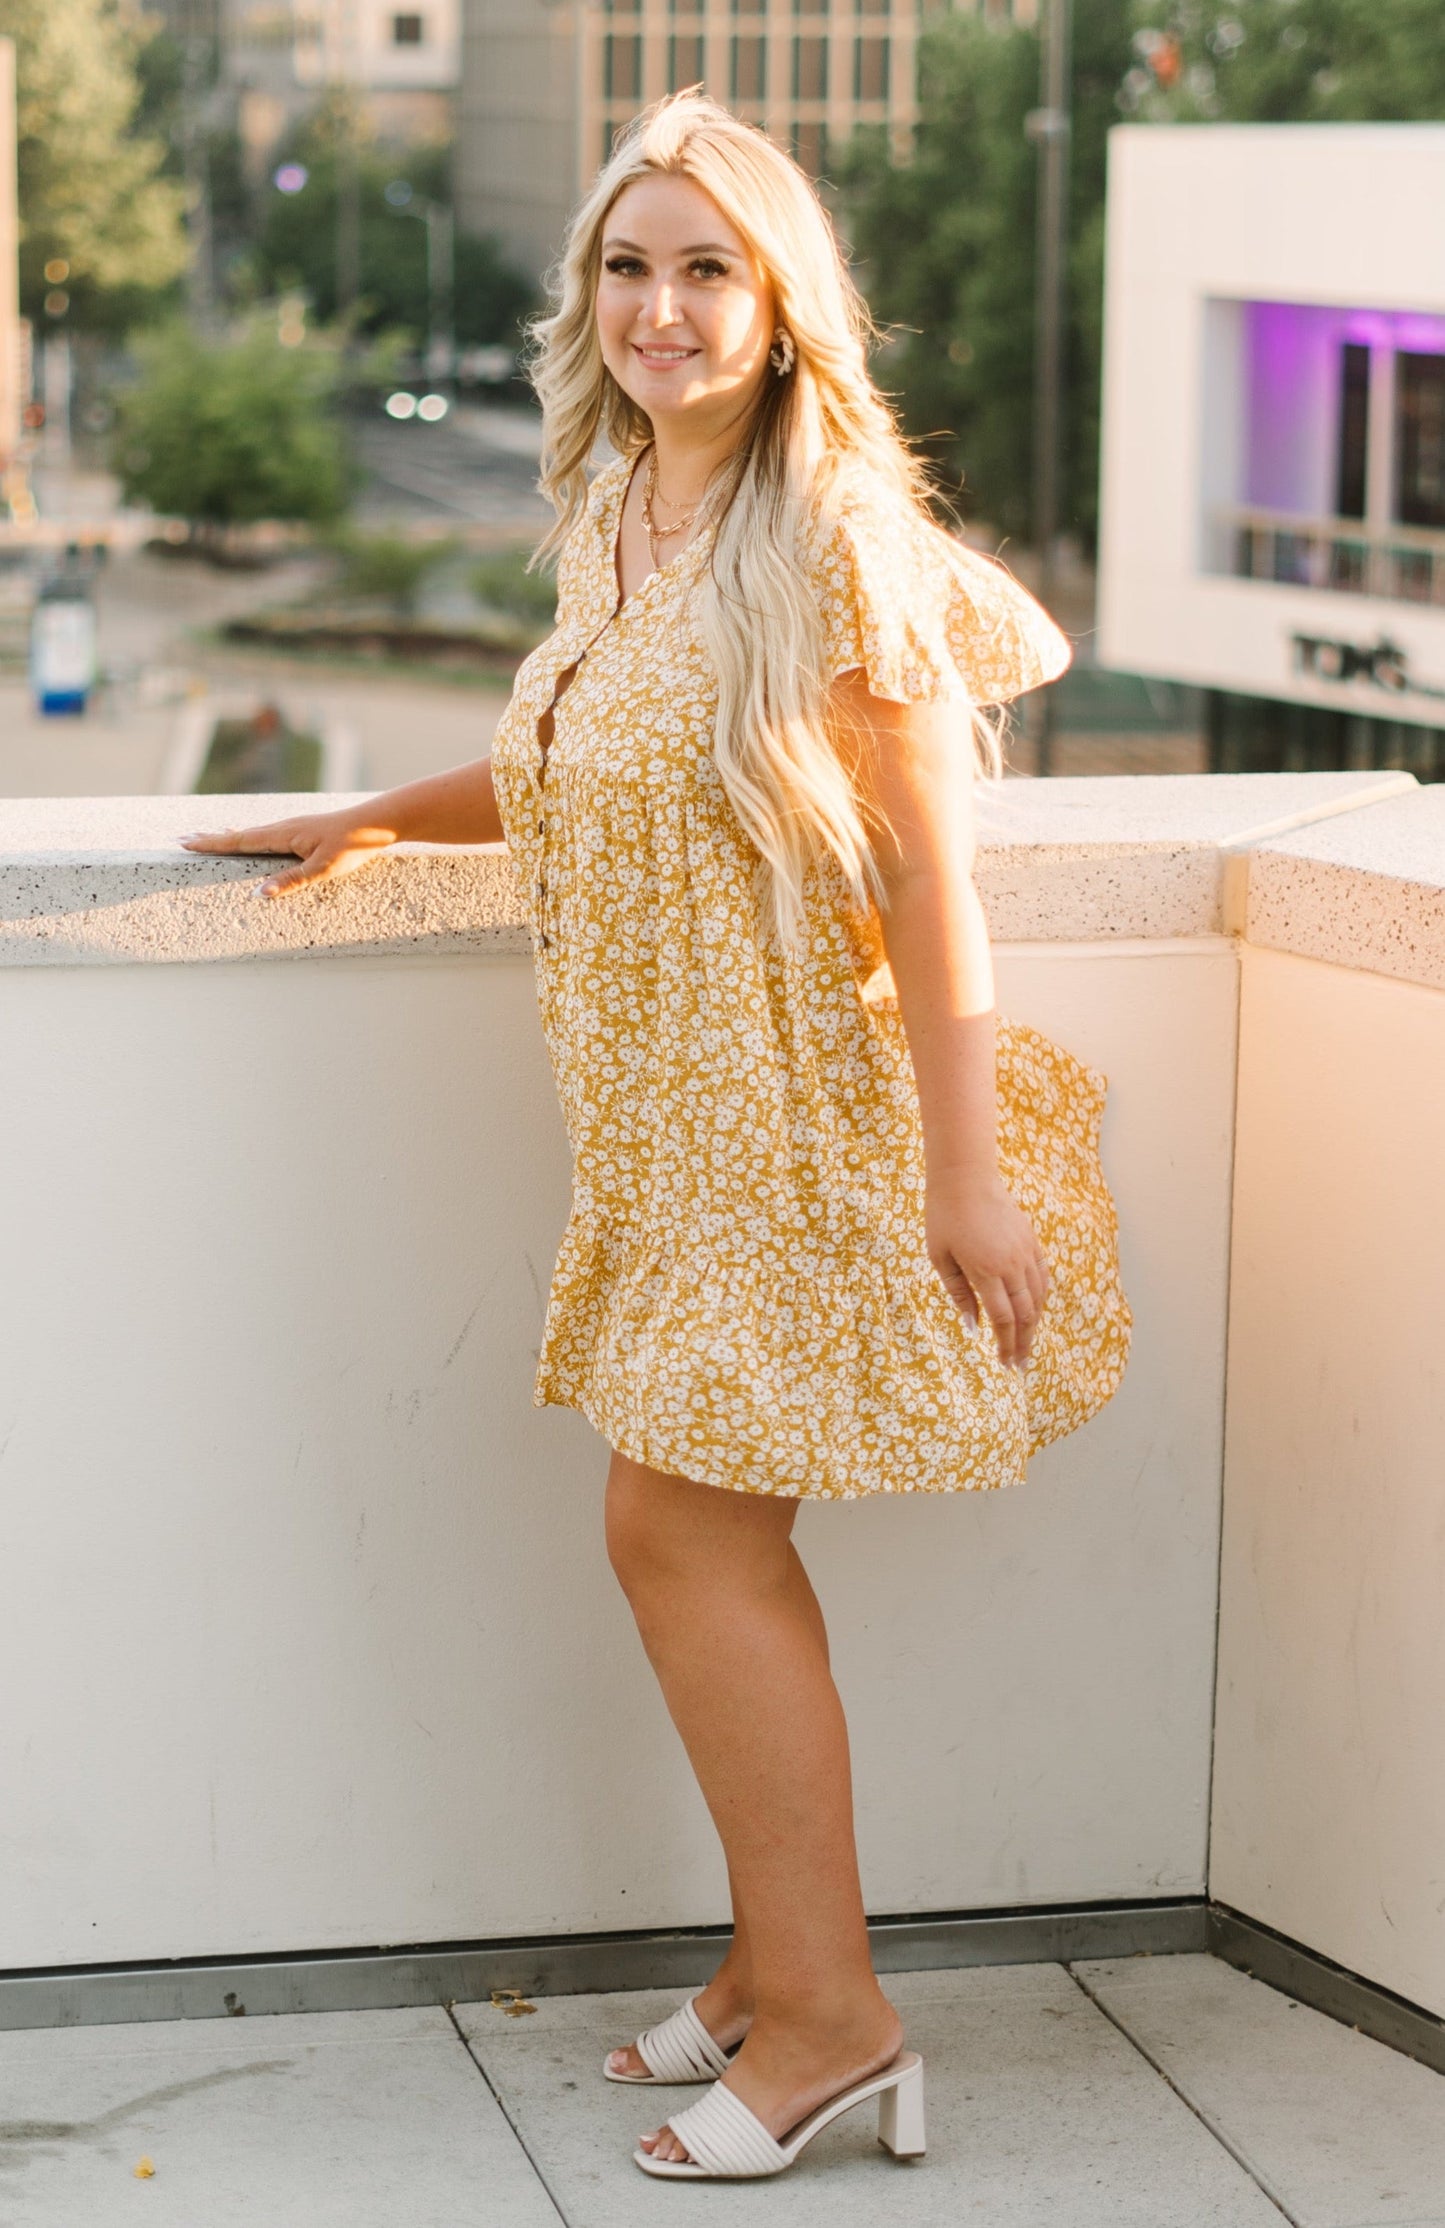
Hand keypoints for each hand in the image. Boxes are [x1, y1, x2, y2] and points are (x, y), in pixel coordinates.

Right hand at [178, 809, 400, 896]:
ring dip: (227, 836)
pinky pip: (266, 834)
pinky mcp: (302, 831)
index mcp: (283, 835)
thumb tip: (259, 893)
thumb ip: (291, 881)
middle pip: (239, 835)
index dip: (212, 844)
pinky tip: (250, 838)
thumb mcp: (322, 869)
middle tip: (182, 838)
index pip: (239, 841)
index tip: (185, 842)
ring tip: (207, 837)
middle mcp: (283, 827)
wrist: (378, 823)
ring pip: (252, 833)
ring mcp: (292, 828)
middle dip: (211, 838)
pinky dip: (249, 836)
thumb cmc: (353, 846)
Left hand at [926, 1167, 1049, 1370]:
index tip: (1005, 1364)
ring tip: (1027, 1343)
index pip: (1003, 1319)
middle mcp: (1011, 1264)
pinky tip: (1037, 1311)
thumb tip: (973, 1327)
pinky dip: (1042, 1297)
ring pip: (1038, 1297)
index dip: (1006, 1345)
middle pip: (1025, 1314)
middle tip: (1020, 1365)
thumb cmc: (944, 1216)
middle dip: (1023, 1343)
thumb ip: (958, 1293)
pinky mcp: (1031, 1240)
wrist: (965, 1177)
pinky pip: (1043, 1275)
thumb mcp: (940, 1257)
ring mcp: (1024, 1251)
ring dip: (1034, 1324)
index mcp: (985, 1270)